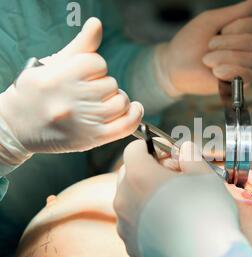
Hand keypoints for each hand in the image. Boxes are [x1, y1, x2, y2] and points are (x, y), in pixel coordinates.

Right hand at [0, 18, 142, 172]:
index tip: (85, 74)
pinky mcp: (92, 139)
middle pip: (111, 83)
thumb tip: (97, 24)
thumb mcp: (53, 64)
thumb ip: (80, 46)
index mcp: (58, 78)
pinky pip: (126, 125)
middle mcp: (71, 101)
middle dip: (104, 84)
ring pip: (121, 102)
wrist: (18, 126)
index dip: (95, 67)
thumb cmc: (37, 91)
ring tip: (101, 103)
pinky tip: (133, 108)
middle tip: (89, 92)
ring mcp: (83, 122)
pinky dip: (135, 115)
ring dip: (116, 100)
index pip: (98, 63)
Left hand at [114, 140, 245, 256]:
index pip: (134, 149)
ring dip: (146, 197)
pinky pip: (135, 226)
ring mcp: (125, 225)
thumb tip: (183, 150)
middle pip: (128, 174)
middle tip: (173, 180)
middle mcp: (124, 198)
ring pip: (130, 201)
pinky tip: (170, 227)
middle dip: (146, 172)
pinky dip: (147, 222)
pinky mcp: (131, 246)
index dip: (152, 148)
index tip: (168, 156)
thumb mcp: (204, 174)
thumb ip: (190, 155)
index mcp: (139, 175)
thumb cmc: (207, 212)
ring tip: (174, 206)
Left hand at [155, 0, 251, 95]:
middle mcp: (248, 50)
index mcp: (243, 33)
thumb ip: (234, 12)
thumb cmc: (190, 42)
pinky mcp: (240, 84)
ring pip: (249, 59)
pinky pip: (247, 76)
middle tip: (208, 47)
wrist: (175, 66)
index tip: (218, 31)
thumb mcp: (211, 21)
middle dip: (226, 43)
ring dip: (223, 57)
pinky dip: (230, 71)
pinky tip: (216, 72)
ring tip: (207, 61)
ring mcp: (245, 67)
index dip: (235, 27)